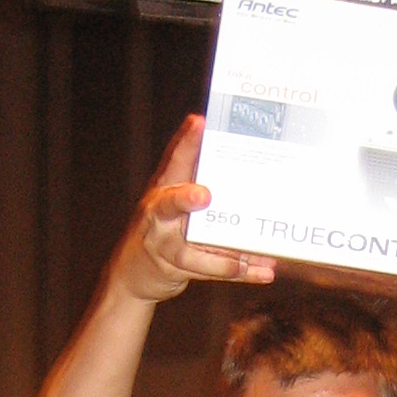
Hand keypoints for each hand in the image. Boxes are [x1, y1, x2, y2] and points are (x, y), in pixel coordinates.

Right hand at [111, 115, 277, 303]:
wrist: (133, 273)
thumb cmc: (161, 228)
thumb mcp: (173, 198)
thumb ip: (195, 177)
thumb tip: (234, 151)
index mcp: (163, 189)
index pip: (173, 161)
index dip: (186, 141)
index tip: (199, 123)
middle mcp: (159, 215)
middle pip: (169, 204)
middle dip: (185, 199)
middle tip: (203, 195)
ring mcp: (163, 244)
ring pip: (191, 252)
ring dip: (222, 257)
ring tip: (250, 256)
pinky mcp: (173, 269)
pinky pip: (209, 272)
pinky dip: (240, 273)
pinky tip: (264, 272)